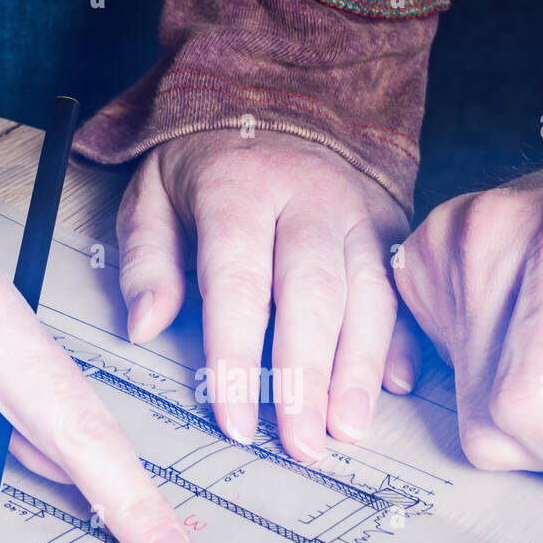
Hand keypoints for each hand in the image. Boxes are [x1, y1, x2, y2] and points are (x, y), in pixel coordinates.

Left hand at [115, 129, 420, 460]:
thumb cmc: (206, 165)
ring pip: (367, 296)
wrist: (278, 98)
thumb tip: (144, 327)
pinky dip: (399, 340)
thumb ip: (146, 260)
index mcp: (240, 188)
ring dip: (358, 370)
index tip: (236, 421)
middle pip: (313, 295)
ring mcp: (355, 213)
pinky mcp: (388, 227)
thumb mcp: (151, 194)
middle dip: (308, 378)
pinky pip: (399, 289)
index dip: (237, 358)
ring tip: (346, 431)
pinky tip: (391, 386)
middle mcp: (307, 199)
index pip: (239, 282)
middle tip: (302, 444)